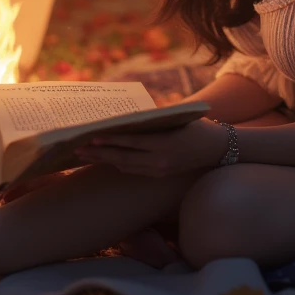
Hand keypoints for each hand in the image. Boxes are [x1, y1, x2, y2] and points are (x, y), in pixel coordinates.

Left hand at [74, 118, 229, 176]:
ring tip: (84, 154)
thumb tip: (124, 119)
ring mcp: (160, 171)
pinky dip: (118, 164)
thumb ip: (152, 121)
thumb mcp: (175, 119)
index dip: (111, 140)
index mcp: (165, 145)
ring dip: (104, 160)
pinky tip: (105, 158)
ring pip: (125, 167)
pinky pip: (134, 171)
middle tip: (77, 148)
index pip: (131, 142)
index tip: (91, 136)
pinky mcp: (159, 176)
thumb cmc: (196, 125)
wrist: (218, 149)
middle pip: (123, 158)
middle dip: (98, 154)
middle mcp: (161, 162)